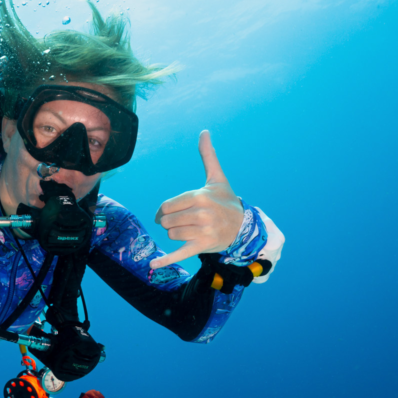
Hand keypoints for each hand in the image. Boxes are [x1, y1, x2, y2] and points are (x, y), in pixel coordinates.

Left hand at [151, 130, 244, 268]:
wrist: (244, 226)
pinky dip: (165, 260)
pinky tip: (153, 266)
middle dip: (169, 222)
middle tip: (182, 222)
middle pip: (166, 221)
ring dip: (175, 234)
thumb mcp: (217, 178)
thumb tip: (204, 131)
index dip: (162, 211)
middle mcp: (201, 214)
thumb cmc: (226, 201)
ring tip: (190, 230)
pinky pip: (179, 254)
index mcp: (200, 196)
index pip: (166, 206)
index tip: (165, 214)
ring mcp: (202, 231)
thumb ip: (208, 156)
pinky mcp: (202, 247)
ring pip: (171, 234)